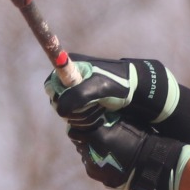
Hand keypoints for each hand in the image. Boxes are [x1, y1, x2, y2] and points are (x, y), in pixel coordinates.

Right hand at [45, 54, 177, 128]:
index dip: (62, 99)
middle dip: (76, 111)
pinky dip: (88, 121)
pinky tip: (101, 117)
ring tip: (101, 111)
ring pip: (69, 113)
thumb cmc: (119, 85)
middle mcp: (70, 80)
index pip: (52, 88)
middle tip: (95, 108)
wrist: (137, 90)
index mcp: (68, 68)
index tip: (79, 103)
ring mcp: (77, 93)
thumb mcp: (97, 88)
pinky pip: (77, 118)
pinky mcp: (84, 105)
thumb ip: (76, 96)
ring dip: (84, 117)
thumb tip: (60, 109)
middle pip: (59, 103)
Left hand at [67, 118, 188, 189]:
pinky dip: (98, 163)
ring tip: (107, 150)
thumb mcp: (122, 123)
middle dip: (87, 140)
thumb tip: (94, 115)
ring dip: (92, 152)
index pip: (74, 131)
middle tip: (98, 137)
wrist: (151, 164)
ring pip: (86, 156)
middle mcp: (89, 154)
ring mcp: (93, 168)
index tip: (86, 125)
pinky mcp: (100, 178)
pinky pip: (93, 167)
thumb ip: (104, 120)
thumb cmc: (139, 138)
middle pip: (79, 144)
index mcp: (94, 138)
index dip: (80, 128)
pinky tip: (110, 160)